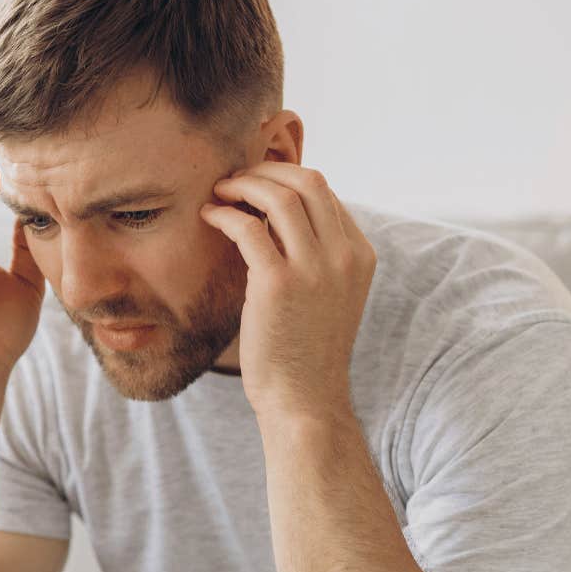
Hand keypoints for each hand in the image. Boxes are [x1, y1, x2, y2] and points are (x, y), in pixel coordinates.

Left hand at [198, 162, 376, 419]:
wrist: (304, 400)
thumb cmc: (305, 351)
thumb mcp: (326, 295)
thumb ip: (314, 255)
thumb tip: (274, 214)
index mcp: (360, 255)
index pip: (325, 192)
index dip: (285, 178)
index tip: (255, 183)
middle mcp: (343, 256)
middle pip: (307, 181)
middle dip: (266, 170)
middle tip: (235, 178)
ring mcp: (314, 268)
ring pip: (279, 196)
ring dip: (243, 185)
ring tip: (220, 191)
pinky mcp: (278, 284)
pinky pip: (247, 227)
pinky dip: (225, 214)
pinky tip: (210, 217)